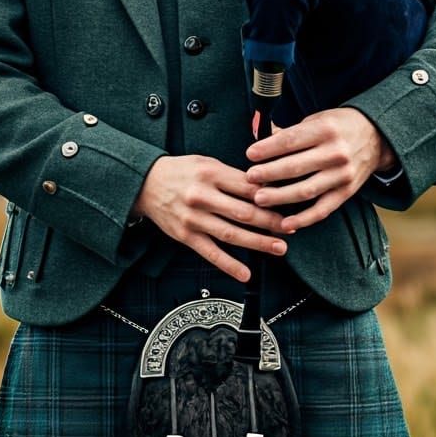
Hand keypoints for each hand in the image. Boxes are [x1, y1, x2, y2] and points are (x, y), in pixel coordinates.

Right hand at [133, 154, 287, 282]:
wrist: (145, 182)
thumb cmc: (181, 171)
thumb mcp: (206, 162)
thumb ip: (232, 175)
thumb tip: (264, 189)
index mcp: (211, 173)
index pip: (247, 187)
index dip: (270, 196)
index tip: (288, 202)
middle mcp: (202, 196)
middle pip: (244, 212)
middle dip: (270, 221)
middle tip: (290, 227)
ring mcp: (194, 218)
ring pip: (231, 234)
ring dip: (258, 243)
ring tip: (279, 248)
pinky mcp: (186, 236)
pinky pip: (210, 253)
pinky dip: (229, 265)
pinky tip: (245, 273)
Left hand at [245, 108, 396, 230]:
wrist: (376, 136)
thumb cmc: (338, 126)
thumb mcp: (317, 119)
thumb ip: (291, 131)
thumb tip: (261, 140)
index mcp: (325, 130)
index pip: (291, 141)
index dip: (269, 149)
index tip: (249, 155)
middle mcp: (335, 153)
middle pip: (296, 167)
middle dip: (269, 173)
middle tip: (249, 178)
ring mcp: (342, 175)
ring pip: (306, 190)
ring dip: (280, 197)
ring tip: (259, 199)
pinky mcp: (346, 192)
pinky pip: (323, 209)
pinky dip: (304, 219)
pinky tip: (285, 224)